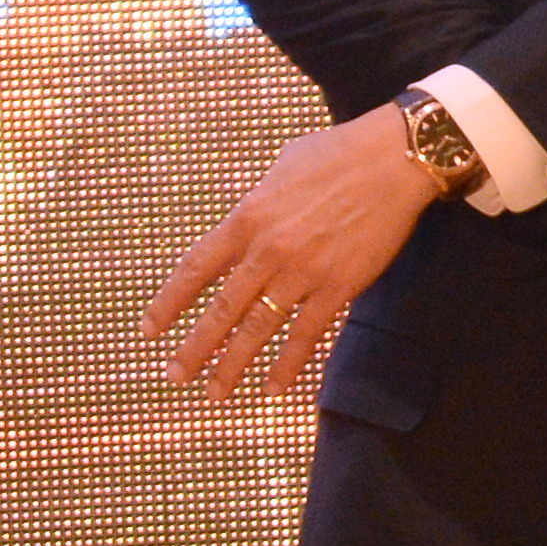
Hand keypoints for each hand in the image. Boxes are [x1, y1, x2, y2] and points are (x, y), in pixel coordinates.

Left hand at [140, 108, 442, 397]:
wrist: (397, 158)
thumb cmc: (340, 152)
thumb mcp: (283, 166)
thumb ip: (258, 199)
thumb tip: (249, 214)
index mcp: (248, 217)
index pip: (196, 269)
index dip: (169, 303)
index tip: (149, 331)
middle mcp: (268, 250)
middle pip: (221, 309)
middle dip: (194, 349)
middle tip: (175, 376)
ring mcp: (303, 271)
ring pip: (258, 329)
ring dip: (233, 365)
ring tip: (216, 392)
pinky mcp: (340, 285)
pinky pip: (306, 334)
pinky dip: (288, 365)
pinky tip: (273, 389)